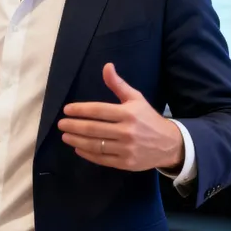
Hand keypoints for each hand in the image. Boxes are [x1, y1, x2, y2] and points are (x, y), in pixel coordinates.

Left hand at [58, 63, 184, 172]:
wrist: (169, 144)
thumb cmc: (148, 118)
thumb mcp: (136, 98)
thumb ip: (118, 84)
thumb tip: (106, 66)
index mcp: (128, 113)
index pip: (98, 110)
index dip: (80, 110)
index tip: (67, 110)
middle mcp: (127, 131)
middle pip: (93, 128)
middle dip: (73, 126)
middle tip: (61, 124)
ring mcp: (126, 149)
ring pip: (95, 145)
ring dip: (76, 140)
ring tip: (65, 136)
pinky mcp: (126, 163)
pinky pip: (102, 159)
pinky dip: (87, 153)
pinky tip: (78, 148)